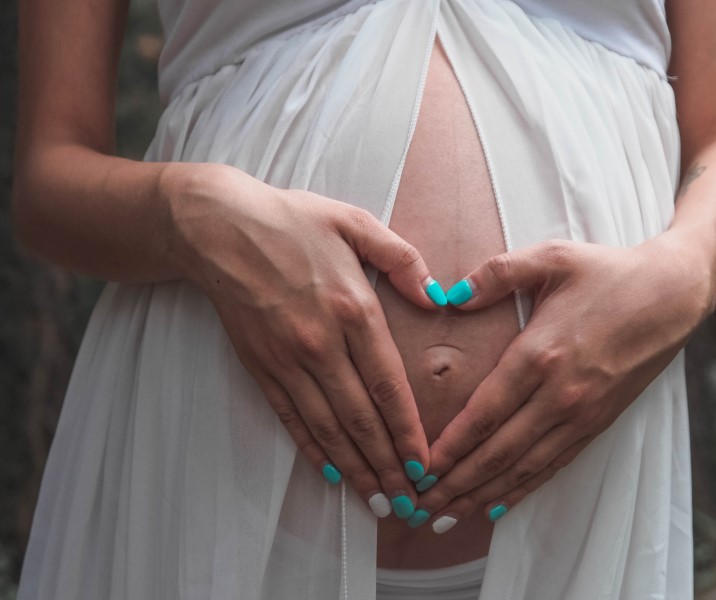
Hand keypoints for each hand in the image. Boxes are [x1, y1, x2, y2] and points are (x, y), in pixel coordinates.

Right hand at [165, 163, 442, 518]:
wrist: (218, 228)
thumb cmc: (291, 221)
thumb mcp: (355, 223)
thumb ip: (402, 260)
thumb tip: (437, 298)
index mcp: (353, 309)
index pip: (389, 387)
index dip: (408, 432)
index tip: (425, 464)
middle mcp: (322, 344)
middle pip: (361, 419)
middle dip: (387, 465)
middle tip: (408, 501)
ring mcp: (287, 360)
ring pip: (327, 428)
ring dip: (355, 469)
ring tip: (377, 499)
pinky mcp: (260, 367)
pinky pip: (290, 418)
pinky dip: (312, 450)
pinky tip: (331, 473)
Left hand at [414, 237, 709, 530]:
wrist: (673, 295)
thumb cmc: (608, 272)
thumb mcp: (551, 258)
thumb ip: (496, 274)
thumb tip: (449, 295)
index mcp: (541, 354)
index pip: (483, 414)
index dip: (449, 448)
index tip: (419, 470)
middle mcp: (560, 394)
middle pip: (498, 452)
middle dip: (456, 484)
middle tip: (420, 508)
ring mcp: (582, 414)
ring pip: (524, 467)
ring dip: (483, 495)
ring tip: (447, 516)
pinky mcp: (598, 422)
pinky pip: (554, 465)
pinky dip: (524, 489)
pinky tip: (499, 506)